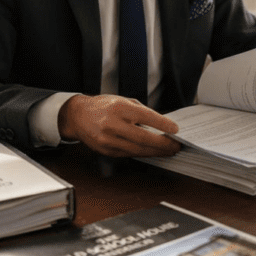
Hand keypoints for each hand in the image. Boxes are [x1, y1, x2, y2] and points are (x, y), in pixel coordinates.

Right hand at [58, 94, 181, 157]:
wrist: (79, 116)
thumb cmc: (104, 106)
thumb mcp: (123, 101)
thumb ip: (141, 111)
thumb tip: (162, 124)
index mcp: (119, 108)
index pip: (145, 117)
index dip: (162, 124)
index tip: (176, 130)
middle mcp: (112, 124)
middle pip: (143, 138)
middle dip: (162, 144)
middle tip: (176, 145)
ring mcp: (108, 140)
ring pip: (137, 149)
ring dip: (155, 152)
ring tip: (168, 151)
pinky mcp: (106, 151)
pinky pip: (129, 154)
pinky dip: (143, 153)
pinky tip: (153, 152)